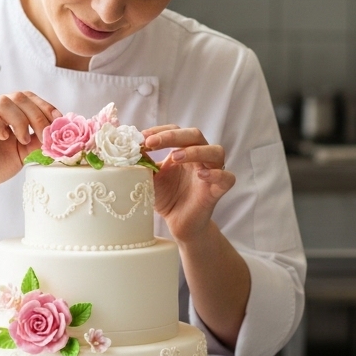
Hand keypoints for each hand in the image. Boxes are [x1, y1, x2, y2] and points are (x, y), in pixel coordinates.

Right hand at [0, 92, 59, 203]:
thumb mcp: (22, 153)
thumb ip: (37, 141)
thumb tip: (57, 132)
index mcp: (3, 112)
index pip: (27, 97)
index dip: (45, 106)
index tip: (59, 121)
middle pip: (18, 97)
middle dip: (38, 115)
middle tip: (45, 135)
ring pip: (3, 101)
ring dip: (20, 120)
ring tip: (23, 140)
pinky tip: (5, 138)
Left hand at [142, 125, 234, 242]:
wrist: (178, 224)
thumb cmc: (167, 198)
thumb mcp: (150, 178)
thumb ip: (144, 163)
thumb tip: (128, 148)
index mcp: (184, 151)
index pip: (176, 131)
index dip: (160, 131)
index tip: (141, 137)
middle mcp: (200, 158)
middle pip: (195, 135)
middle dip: (173, 136)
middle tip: (152, 143)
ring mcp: (212, 172)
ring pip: (216, 151)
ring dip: (196, 151)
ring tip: (175, 157)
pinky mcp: (218, 190)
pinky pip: (227, 178)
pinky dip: (217, 174)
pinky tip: (202, 175)